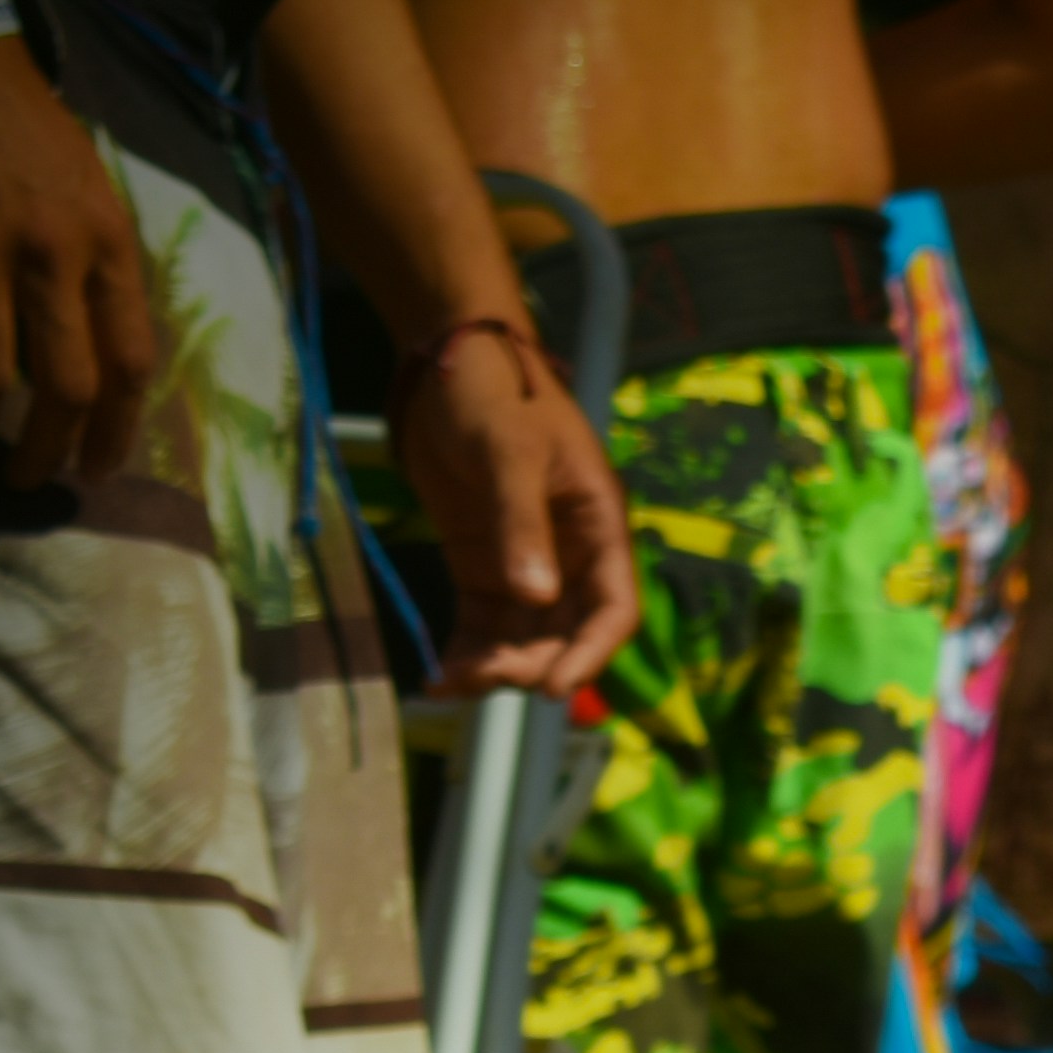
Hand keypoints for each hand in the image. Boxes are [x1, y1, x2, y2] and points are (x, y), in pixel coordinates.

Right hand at [0, 33, 156, 486]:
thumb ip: (104, 271)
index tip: (97, 468)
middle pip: (63, 385)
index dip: (118, 430)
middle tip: (25, 481)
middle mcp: (47, 251)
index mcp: (107, 242)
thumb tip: (111, 360)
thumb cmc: (23, 127)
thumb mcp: (92, 192)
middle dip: (44, 449)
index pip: (131, 361)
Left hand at [388, 325, 636, 693]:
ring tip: (450, 680)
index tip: (554, 688)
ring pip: (524, 638)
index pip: (613, 608)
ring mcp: (526, 563)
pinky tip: (439, 674)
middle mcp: (570, 556)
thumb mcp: (509, 453)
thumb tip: (534, 596)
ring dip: (495, 667)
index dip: (591, 653)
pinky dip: (466, 651)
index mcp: (598, 527)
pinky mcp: (483, 564)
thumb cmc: (494, 394)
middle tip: (484, 676)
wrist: (446, 364)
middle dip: (532, 663)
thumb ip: (521, 524)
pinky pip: (483, 624)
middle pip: (567, 634)